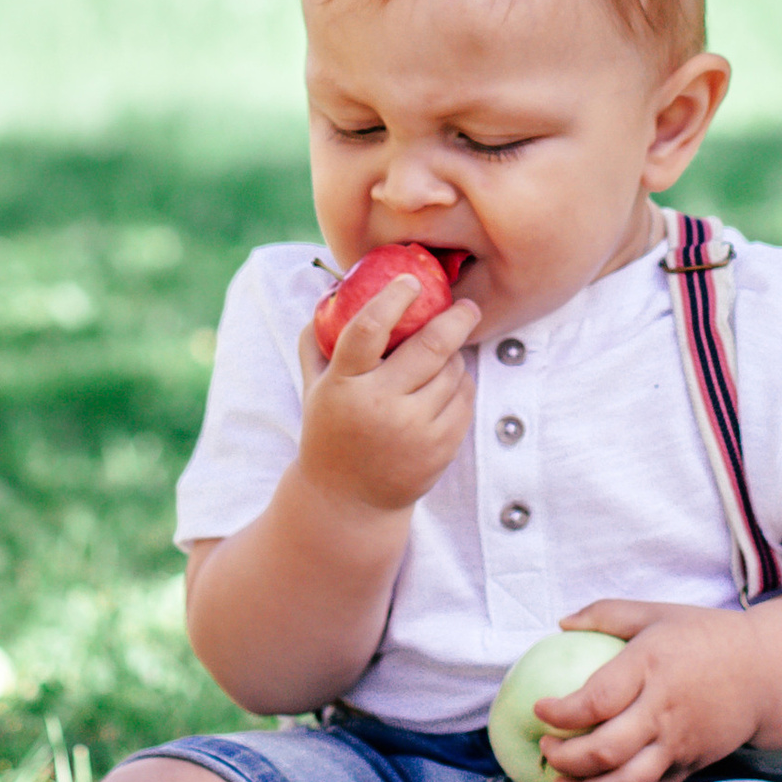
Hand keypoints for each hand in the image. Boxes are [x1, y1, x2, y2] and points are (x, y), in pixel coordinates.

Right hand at [293, 283, 478, 517]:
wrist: (346, 500)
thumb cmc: (331, 429)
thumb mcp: (314, 387)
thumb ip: (317, 340)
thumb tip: (332, 289)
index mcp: (344, 384)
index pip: (368, 329)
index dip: (392, 299)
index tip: (411, 281)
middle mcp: (379, 406)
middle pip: (430, 347)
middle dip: (456, 318)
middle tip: (466, 306)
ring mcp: (413, 430)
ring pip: (453, 371)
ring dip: (455, 356)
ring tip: (446, 355)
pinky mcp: (439, 448)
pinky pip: (464, 399)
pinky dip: (462, 383)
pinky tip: (450, 382)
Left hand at [531, 598, 763, 781]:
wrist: (765, 672)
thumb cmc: (704, 636)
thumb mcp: (655, 612)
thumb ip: (606, 614)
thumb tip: (561, 623)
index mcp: (651, 666)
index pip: (597, 699)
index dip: (561, 712)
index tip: (540, 710)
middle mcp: (664, 709)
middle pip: (607, 750)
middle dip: (566, 759)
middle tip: (545, 750)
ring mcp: (680, 743)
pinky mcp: (691, 766)